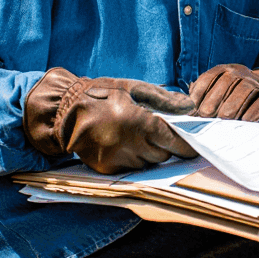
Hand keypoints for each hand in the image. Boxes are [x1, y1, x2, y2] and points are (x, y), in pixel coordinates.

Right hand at [24, 68, 196, 173]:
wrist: (66, 110)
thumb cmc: (103, 95)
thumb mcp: (135, 88)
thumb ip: (165, 99)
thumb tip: (190, 108)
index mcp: (141, 122)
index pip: (175, 142)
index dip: (187, 145)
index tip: (193, 145)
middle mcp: (131, 144)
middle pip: (163, 155)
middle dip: (164, 146)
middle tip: (155, 132)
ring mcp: (118, 158)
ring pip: (147, 163)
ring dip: (147, 153)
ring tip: (133, 135)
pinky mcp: (107, 168)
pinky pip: (130, 168)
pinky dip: (131, 159)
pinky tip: (121, 143)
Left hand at [190, 64, 258, 120]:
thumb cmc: (234, 96)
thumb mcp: (218, 91)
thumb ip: (201, 96)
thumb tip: (182, 107)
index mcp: (224, 70)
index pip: (208, 77)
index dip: (198, 92)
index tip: (191, 108)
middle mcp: (240, 72)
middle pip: (226, 83)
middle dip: (214, 100)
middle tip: (205, 116)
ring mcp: (256, 82)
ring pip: (245, 89)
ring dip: (233, 105)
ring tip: (224, 119)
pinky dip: (253, 110)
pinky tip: (244, 120)